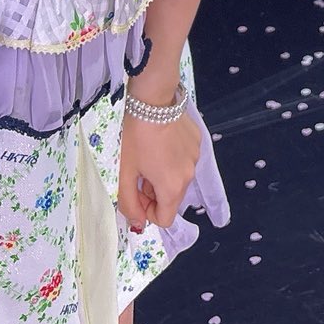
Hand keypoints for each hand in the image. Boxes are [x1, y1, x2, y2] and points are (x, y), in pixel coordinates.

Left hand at [116, 106, 201, 232]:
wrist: (154, 99)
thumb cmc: (135, 137)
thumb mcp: (125, 172)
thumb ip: (129, 203)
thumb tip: (138, 223)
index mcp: (172, 187)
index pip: (165, 220)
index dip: (147, 212)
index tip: (136, 193)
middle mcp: (189, 176)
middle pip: (172, 199)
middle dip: (154, 194)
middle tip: (139, 173)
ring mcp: (196, 157)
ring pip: (178, 179)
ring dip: (163, 176)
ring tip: (150, 155)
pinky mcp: (198, 142)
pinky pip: (185, 161)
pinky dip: (172, 159)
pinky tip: (162, 141)